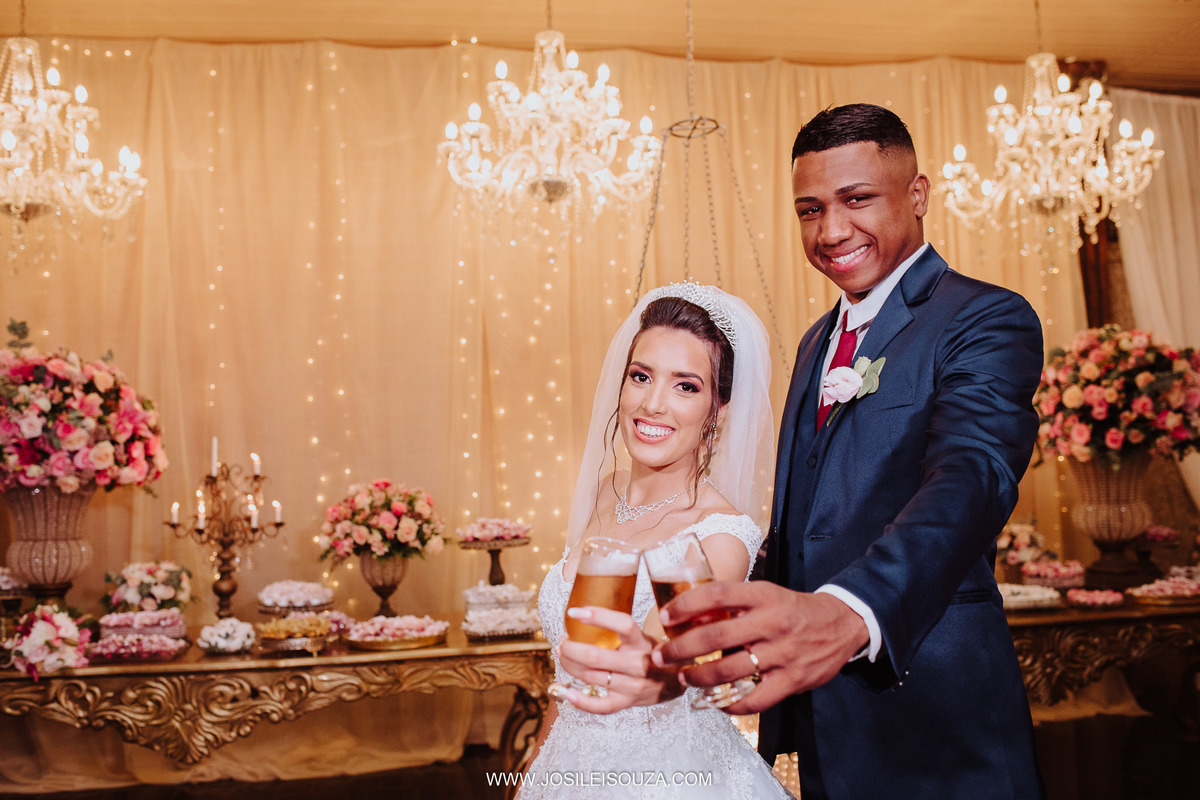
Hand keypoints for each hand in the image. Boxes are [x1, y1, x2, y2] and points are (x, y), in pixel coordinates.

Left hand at [553, 606, 681, 712]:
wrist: (678, 679)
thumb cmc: (655, 653)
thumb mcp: (645, 636)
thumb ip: (622, 630)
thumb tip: (585, 616)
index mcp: (643, 642)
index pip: (622, 624)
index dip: (597, 616)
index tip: (574, 612)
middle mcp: (639, 664)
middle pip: (596, 656)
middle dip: (570, 648)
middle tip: (563, 641)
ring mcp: (633, 686)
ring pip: (592, 677)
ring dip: (570, 666)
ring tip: (563, 656)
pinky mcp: (627, 702)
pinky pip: (600, 706)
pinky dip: (580, 701)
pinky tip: (565, 692)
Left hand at [652, 581, 867, 714]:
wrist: (842, 623)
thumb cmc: (794, 609)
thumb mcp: (767, 594)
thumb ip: (736, 604)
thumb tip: (691, 616)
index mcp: (763, 595)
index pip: (717, 595)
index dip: (686, 605)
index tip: (665, 617)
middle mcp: (772, 622)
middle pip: (715, 636)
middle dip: (681, 649)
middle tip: (660, 656)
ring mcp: (782, 653)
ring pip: (729, 670)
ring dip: (699, 677)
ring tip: (684, 677)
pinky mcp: (792, 679)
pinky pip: (754, 699)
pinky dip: (730, 704)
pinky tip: (716, 702)